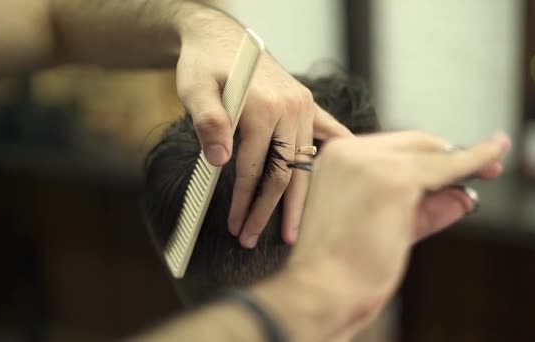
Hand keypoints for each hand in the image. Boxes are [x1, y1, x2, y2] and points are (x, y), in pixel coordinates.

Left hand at [175, 7, 350, 248]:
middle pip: (285, 173)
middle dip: (269, 211)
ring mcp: (303, 106)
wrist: (221, 37)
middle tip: (254, 239)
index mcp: (264, 106)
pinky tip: (340, 181)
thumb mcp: (194, 88)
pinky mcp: (306, 104)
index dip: (244, 201)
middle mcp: (291, 107)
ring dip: (298, 200)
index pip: (254, 168)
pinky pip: (329, 134)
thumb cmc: (205, 63)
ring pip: (305, 164)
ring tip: (292, 231)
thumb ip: (208, 122)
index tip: (236, 226)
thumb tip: (221, 161)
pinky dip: (336, 157)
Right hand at [287, 131, 510, 338]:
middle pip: (412, 142)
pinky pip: (446, 167)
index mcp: (335, 161)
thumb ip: (424, 209)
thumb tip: (461, 196)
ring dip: (461, 164)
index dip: (429, 154)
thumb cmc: (340, 270)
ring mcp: (369, 163)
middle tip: (487, 166)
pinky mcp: (393, 179)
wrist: (320, 291)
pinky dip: (475, 159)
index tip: (457, 161)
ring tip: (490, 168)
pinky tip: (494, 153)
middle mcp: (348, 153)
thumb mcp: (385, 228)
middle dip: (450, 154)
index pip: (391, 148)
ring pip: (429, 154)